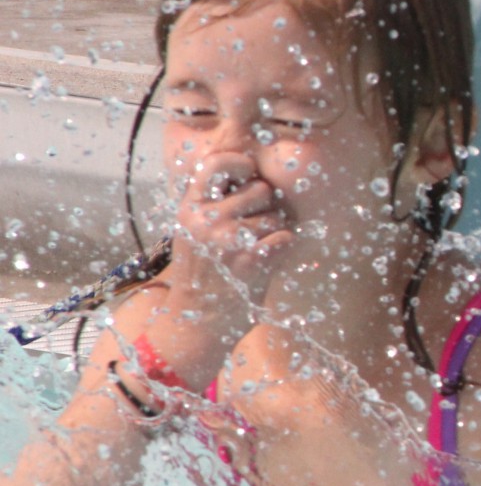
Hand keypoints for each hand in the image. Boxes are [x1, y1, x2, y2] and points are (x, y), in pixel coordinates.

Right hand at [171, 150, 292, 298]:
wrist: (195, 322)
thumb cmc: (200, 275)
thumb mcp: (189, 233)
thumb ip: (208, 204)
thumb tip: (243, 174)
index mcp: (190, 209)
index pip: (216, 163)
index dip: (240, 163)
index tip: (249, 174)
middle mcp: (208, 219)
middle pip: (260, 189)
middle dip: (266, 206)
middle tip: (256, 227)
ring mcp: (230, 239)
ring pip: (276, 216)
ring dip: (275, 231)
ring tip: (257, 249)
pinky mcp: (252, 259)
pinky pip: (285, 236)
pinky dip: (283, 247)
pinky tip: (269, 259)